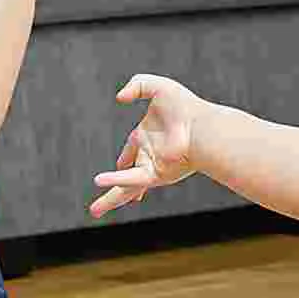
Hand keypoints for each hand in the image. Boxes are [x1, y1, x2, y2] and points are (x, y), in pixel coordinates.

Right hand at [89, 74, 206, 217]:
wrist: (203, 125)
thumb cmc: (186, 107)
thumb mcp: (158, 86)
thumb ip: (137, 85)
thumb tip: (119, 98)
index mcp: (146, 136)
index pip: (129, 152)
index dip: (123, 159)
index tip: (119, 165)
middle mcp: (148, 155)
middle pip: (125, 177)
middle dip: (111, 191)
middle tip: (98, 208)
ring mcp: (152, 167)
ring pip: (125, 187)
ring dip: (110, 199)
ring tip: (95, 212)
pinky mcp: (156, 175)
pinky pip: (131, 178)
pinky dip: (116, 180)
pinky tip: (99, 181)